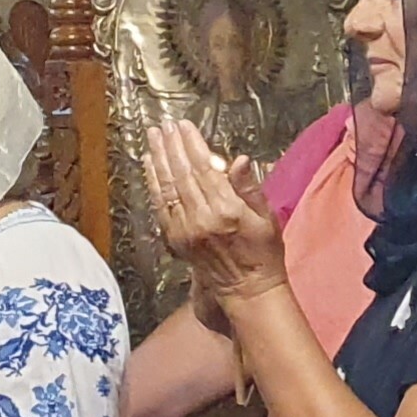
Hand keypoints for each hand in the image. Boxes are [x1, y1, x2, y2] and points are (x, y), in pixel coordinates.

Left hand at [143, 120, 288, 312]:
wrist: (248, 290)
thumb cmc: (263, 253)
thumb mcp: (266, 217)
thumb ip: (248, 187)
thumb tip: (238, 160)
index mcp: (227, 211)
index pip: (204, 169)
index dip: (192, 144)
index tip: (184, 125)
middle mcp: (201, 219)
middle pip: (181, 174)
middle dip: (171, 146)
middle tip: (164, 125)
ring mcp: (185, 230)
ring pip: (167, 187)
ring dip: (158, 159)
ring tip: (153, 137)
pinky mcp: (175, 239)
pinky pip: (160, 206)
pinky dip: (153, 183)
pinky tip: (150, 166)